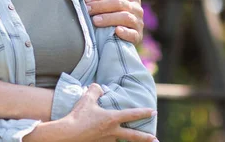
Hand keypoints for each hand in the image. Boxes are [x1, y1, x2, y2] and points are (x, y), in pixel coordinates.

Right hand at [24, 84, 157, 141]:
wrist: (69, 134)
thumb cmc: (78, 116)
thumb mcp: (87, 99)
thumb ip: (95, 90)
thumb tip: (99, 87)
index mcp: (112, 119)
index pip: (131, 114)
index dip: (144, 112)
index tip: (153, 111)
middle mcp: (113, 131)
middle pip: (133, 136)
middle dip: (146, 138)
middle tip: (155, 140)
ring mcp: (107, 140)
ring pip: (121, 140)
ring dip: (127, 140)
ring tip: (133, 141)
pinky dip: (112, 140)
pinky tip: (111, 139)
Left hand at [85, 0, 143, 43]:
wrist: (122, 36)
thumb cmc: (116, 13)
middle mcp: (138, 9)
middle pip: (119, 4)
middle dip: (101, 6)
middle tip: (87, 9)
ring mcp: (139, 24)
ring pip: (125, 17)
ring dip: (109, 18)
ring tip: (95, 21)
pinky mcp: (138, 37)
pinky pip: (133, 34)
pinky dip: (125, 32)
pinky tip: (116, 31)